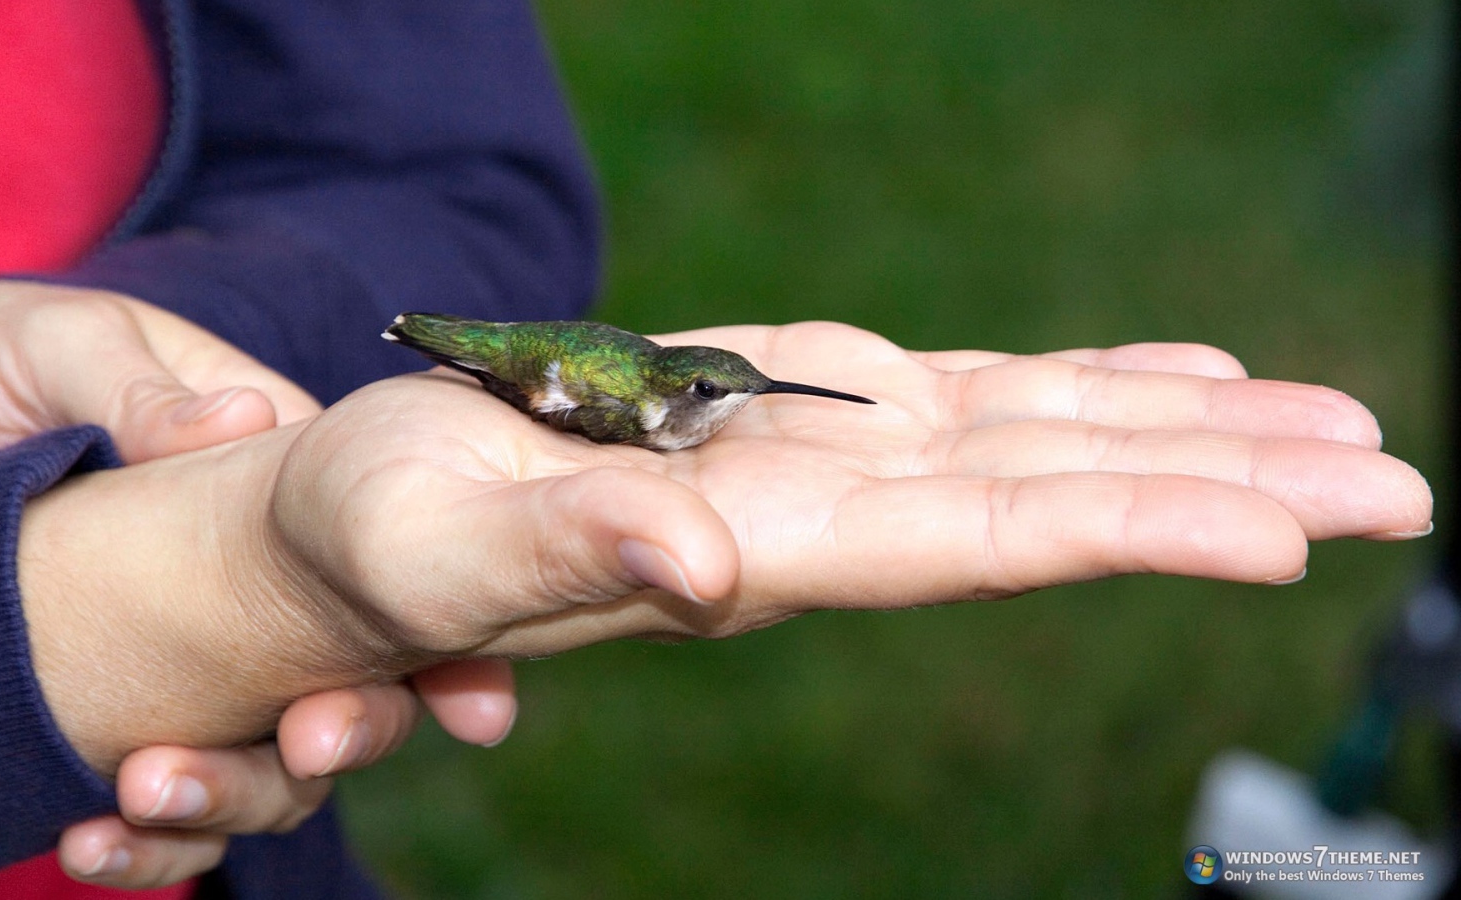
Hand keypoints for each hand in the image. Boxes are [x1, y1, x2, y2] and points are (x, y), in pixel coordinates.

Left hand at [0, 281, 518, 888]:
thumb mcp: (54, 345)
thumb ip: (139, 387)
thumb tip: (244, 426)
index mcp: (279, 479)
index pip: (392, 563)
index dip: (444, 639)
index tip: (471, 703)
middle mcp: (264, 585)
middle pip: (354, 681)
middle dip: (354, 728)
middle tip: (310, 743)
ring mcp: (201, 665)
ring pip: (268, 766)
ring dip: (229, 796)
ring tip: (146, 791)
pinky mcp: (124, 721)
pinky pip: (164, 808)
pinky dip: (146, 846)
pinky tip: (91, 841)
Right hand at [17, 323, 1429, 771]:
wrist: (364, 524)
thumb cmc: (377, 535)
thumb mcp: (438, 537)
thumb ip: (567, 550)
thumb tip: (698, 563)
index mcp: (755, 542)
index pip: (974, 541)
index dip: (1127, 527)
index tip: (1285, 531)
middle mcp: (822, 509)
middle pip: (1055, 493)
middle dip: (1226, 486)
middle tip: (1400, 481)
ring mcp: (824, 458)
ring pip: (1038, 438)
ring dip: (1188, 433)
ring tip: (1337, 431)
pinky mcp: (801, 411)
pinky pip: (974, 398)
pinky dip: (1085, 387)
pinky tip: (1177, 383)